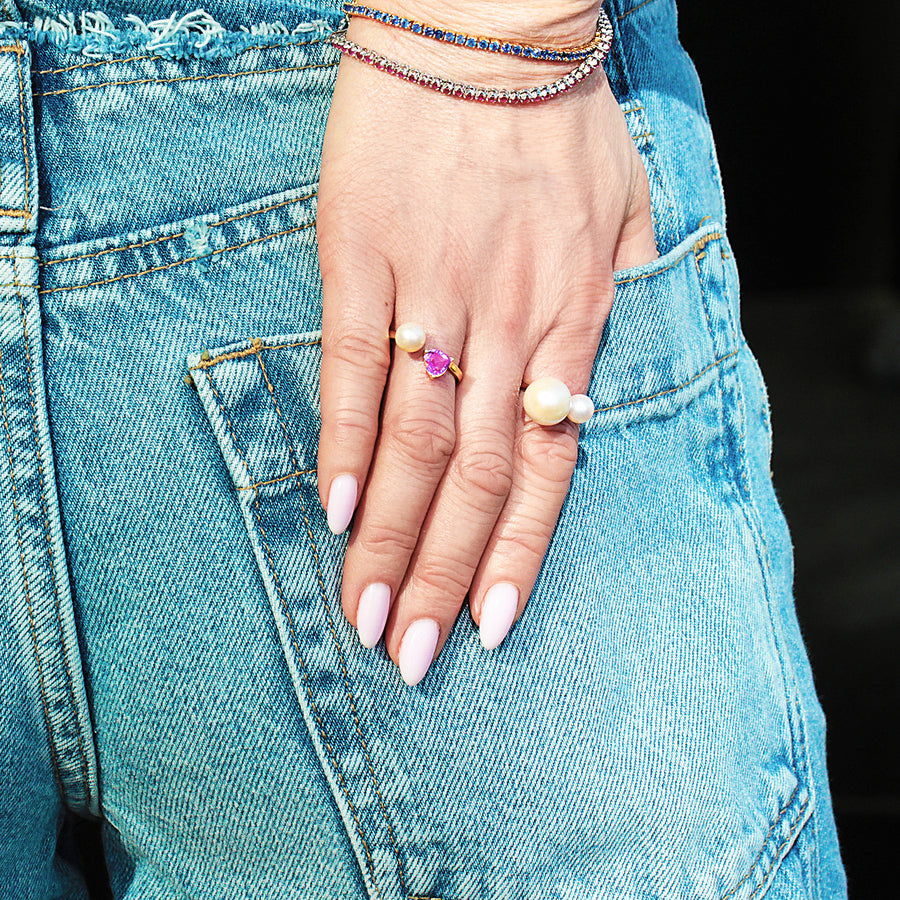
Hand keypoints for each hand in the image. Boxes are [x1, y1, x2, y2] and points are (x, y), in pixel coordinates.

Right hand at [316, 10, 657, 684]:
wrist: (483, 22)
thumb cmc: (559, 117)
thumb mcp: (629, 211)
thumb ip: (622, 303)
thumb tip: (593, 387)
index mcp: (571, 318)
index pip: (546, 466)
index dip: (516, 554)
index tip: (487, 626)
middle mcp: (505, 322)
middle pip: (473, 474)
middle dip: (442, 572)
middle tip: (410, 654)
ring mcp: (431, 289)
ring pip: (413, 437)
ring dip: (389, 532)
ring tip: (365, 610)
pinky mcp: (362, 253)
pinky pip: (351, 362)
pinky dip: (342, 439)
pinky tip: (331, 507)